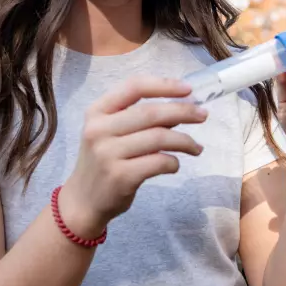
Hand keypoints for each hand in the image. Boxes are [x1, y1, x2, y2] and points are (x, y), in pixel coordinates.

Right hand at [58, 76, 207, 237]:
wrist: (83, 200)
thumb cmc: (103, 162)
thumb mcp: (111, 133)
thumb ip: (140, 119)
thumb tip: (181, 106)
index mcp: (97, 111)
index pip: (134, 87)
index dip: (164, 85)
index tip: (188, 90)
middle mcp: (99, 130)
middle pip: (150, 113)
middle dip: (183, 111)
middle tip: (202, 115)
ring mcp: (108, 154)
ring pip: (159, 137)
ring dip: (185, 141)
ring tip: (196, 148)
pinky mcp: (120, 177)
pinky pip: (159, 162)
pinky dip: (174, 162)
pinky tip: (175, 165)